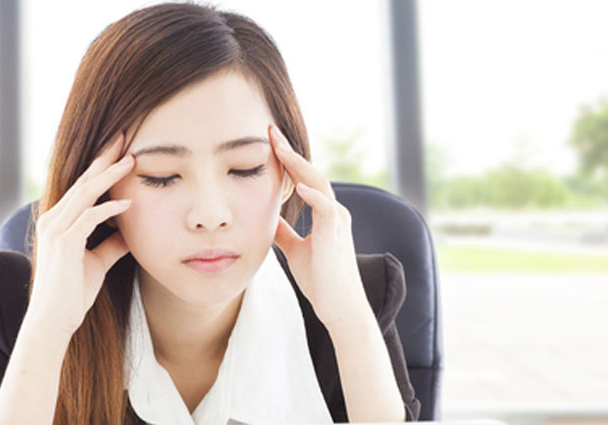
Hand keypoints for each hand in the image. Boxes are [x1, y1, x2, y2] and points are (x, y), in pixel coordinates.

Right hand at [25, 132, 135, 339]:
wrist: (53, 322)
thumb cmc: (72, 294)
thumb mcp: (97, 262)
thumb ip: (112, 243)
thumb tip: (132, 232)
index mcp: (57, 221)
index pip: (81, 186)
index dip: (100, 167)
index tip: (120, 150)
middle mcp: (52, 220)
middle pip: (82, 181)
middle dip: (104, 160)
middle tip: (124, 139)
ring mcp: (56, 230)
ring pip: (85, 193)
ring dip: (109, 176)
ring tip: (131, 160)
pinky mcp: (64, 244)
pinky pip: (89, 218)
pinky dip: (109, 209)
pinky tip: (128, 203)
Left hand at [268, 125, 367, 327]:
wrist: (340, 308)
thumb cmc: (321, 280)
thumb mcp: (295, 250)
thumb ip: (285, 232)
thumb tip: (268, 219)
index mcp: (325, 213)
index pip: (304, 178)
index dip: (288, 159)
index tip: (269, 141)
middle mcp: (334, 212)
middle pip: (311, 173)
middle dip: (291, 152)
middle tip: (271, 131)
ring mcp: (337, 222)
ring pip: (319, 184)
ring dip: (299, 166)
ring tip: (279, 148)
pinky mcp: (336, 236)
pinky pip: (327, 209)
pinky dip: (313, 196)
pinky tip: (297, 186)